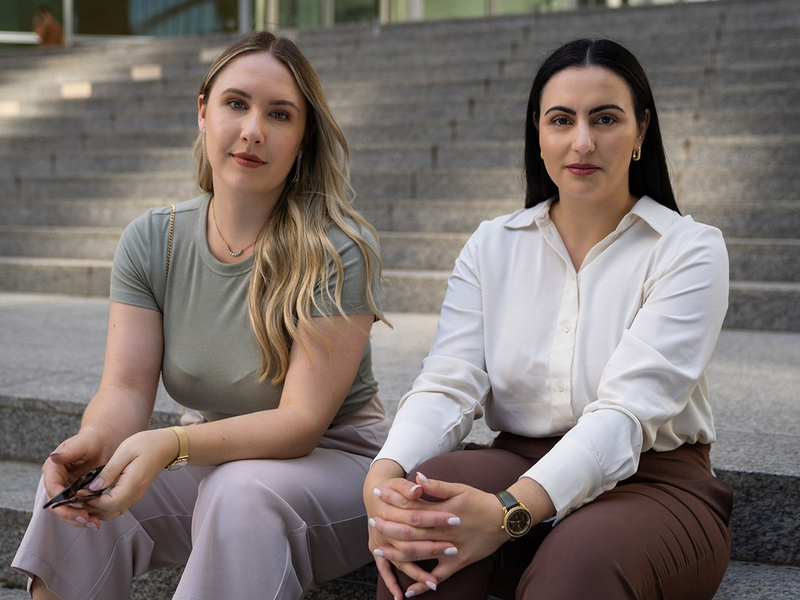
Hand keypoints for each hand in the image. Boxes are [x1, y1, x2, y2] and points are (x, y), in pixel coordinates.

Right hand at [43, 430, 110, 529]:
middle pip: (57, 504)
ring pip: (66, 511)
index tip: (77, 504)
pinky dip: (86, 516)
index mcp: (53, 470)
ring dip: (78, 519)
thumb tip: (54, 456)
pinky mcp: (77, 496)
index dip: (62, 499)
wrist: (102, 443)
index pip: (52, 489)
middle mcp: (57, 483)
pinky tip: (97, 520)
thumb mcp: (81, 444)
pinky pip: (78, 510)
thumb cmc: (90, 440)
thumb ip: (69, 451)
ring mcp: (66, 491)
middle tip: (86, 518)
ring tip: (93, 523)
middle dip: (70, 514)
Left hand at [77, 427, 178, 524]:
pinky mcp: (133, 494)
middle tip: (75, 497)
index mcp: (132, 484)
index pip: (108, 504)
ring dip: (94, 509)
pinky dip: (102, 506)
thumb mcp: (124, 452)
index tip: (78, 492)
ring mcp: (134, 496)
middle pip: (107, 513)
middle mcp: (134, 495)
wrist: (164, 446)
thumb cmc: (145, 444)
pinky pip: (115, 507)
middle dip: (89, 508)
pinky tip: (93, 495)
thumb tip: (92, 488)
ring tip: (82, 496)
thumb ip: (108, 472)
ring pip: (110, 513)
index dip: (91, 501)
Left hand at [371, 472, 509, 597]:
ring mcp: (451, 549)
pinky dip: (423, 584)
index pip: (412, 505)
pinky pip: (439, 577)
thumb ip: (436, 486)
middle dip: (390, 527)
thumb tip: (416, 478)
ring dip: (398, 554)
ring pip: (420, 553)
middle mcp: (444, 531)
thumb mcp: (459, 488)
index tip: (378, 494)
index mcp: (443, 512)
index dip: (394, 499)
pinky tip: (408, 591)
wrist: (504, 519)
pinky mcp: (458, 563)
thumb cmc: (480, 501)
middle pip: (411, 530)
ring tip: (379, 551)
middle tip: (372, 523)